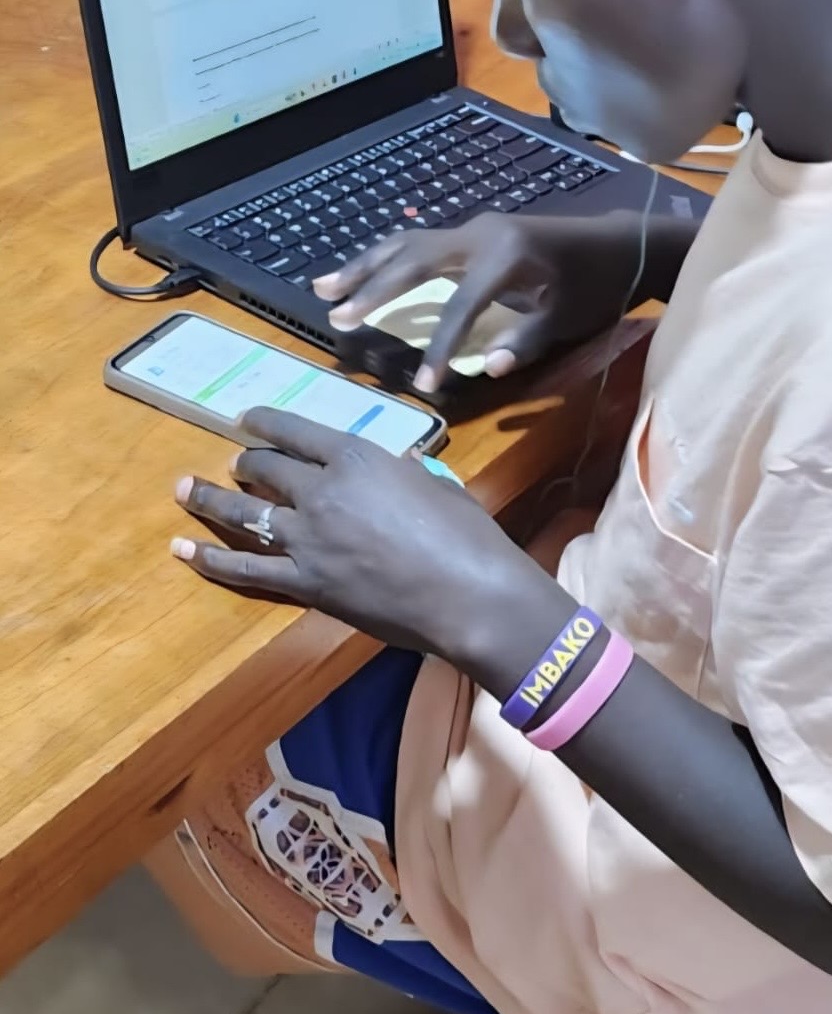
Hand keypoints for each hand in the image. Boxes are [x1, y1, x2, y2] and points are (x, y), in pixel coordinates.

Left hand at [170, 407, 569, 681]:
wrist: (465, 594)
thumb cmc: (464, 533)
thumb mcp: (434, 483)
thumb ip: (402, 474)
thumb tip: (395, 473)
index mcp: (356, 457)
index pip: (296, 430)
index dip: (265, 422)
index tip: (246, 419)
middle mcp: (321, 491)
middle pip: (266, 468)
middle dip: (245, 462)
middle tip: (234, 463)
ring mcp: (306, 539)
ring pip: (244, 513)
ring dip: (209, 498)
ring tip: (185, 488)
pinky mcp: (304, 583)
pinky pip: (246, 568)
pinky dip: (210, 559)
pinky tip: (183, 550)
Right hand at [313, 210, 662, 392]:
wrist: (618, 244)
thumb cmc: (597, 286)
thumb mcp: (569, 319)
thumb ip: (527, 341)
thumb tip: (485, 367)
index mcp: (507, 257)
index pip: (459, 306)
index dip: (438, 347)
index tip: (420, 383)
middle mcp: (480, 235)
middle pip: (415, 261)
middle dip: (374, 290)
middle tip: (336, 317)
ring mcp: (473, 229)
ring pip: (406, 245)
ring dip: (365, 267)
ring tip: (324, 289)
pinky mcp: (470, 234)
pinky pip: (417, 242)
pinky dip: (384, 257)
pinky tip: (358, 272)